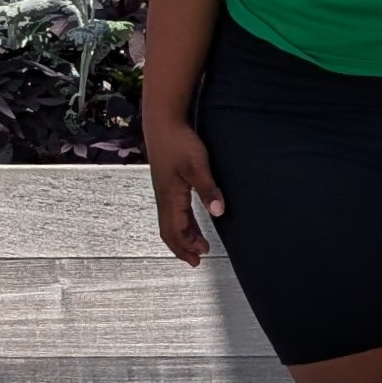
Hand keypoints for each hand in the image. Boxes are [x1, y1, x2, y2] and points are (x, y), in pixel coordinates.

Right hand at [143, 108, 222, 268]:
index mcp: (169, 197)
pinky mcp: (167, 183)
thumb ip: (208, 189)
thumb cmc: (178, 141)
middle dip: (182, 247)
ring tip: (198, 245)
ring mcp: (163, 191)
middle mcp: (163, 197)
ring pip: (170, 222)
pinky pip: (172, 211)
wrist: (163, 122)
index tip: (199, 258)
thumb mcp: (197, 165)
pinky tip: (191, 222)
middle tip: (197, 259)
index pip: (175, 231)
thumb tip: (218, 213)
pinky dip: (181, 222)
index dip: (186, 246)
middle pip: (169, 231)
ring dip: (183, 235)